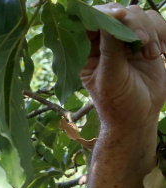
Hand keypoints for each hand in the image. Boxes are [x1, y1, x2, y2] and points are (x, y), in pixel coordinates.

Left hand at [81, 3, 165, 132]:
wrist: (138, 117)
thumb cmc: (118, 103)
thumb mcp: (111, 77)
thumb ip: (111, 48)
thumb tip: (112, 18)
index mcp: (85, 51)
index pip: (90, 21)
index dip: (104, 13)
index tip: (120, 14)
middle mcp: (103, 42)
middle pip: (118, 14)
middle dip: (133, 23)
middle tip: (143, 41)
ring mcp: (125, 41)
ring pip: (138, 15)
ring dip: (150, 31)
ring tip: (152, 55)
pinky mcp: (144, 42)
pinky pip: (155, 23)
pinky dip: (162, 33)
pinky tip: (161, 53)